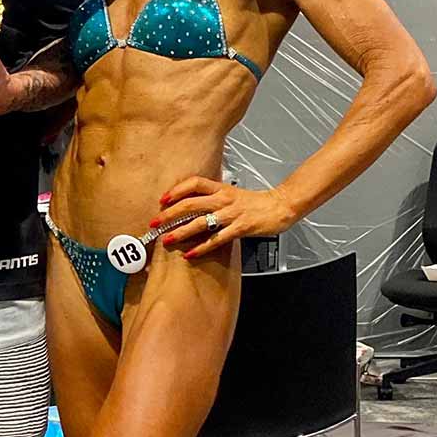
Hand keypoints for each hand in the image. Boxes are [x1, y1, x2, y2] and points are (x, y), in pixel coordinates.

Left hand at [151, 177, 297, 260]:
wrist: (280, 206)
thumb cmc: (256, 202)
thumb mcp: (232, 194)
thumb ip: (214, 197)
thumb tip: (193, 204)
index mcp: (221, 188)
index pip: (194, 183)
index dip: (177, 190)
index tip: (163, 199)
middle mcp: (224, 199)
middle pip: (191, 203)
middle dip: (170, 214)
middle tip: (155, 222)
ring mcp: (232, 214)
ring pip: (200, 222)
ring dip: (181, 232)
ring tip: (167, 239)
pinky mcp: (240, 228)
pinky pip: (217, 239)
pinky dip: (202, 247)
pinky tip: (190, 254)